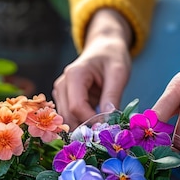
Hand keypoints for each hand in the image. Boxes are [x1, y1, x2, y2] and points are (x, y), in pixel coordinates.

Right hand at [53, 9, 131, 127]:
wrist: (104, 47)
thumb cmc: (112, 57)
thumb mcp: (119, 72)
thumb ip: (113, 95)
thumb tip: (109, 119)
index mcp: (74, 75)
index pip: (76, 107)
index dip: (91, 121)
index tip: (108, 128)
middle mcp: (62, 84)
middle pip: (68, 116)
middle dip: (86, 127)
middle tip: (106, 132)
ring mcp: (60, 92)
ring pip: (67, 120)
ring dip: (83, 127)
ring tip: (102, 127)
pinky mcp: (63, 99)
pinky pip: (70, 117)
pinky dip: (82, 123)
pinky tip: (96, 122)